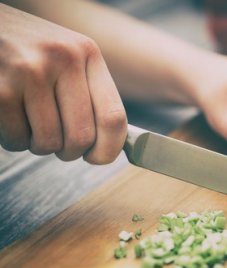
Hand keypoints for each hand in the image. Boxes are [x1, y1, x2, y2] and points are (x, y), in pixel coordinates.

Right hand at [0, 4, 126, 163]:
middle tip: (58, 141)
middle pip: (81, 137)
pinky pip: (17, 139)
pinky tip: (11, 117)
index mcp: (88, 54)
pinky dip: (14, 139)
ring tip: (31, 123)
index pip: (113, 117)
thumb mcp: (68, 58)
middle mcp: (62, 59)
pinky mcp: (0, 89)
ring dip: (39, 144)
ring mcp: (29, 72)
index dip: (109, 149)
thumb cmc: (29, 50)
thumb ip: (91, 94)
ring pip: (48, 143)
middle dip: (69, 151)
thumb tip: (112, 145)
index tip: (98, 157)